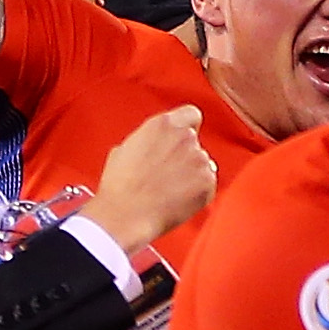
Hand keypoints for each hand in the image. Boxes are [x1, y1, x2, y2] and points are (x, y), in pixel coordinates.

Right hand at [89, 104, 216, 252]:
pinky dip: (198, 192)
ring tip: (169, 190)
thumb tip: (154, 144)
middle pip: (194, 142)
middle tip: (167, 173)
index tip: (180, 139)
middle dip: (184, 155)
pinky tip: (177, 199)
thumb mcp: (126, 148)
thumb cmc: (120, 186)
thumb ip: (149, 139)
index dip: (186, 127)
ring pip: (202, 163)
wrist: (127, 214)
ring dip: (191, 174)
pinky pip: (208, 184)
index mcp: (163, 124)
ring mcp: (199, 159)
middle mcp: (185, 137)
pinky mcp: (208, 182)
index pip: (191, 114)